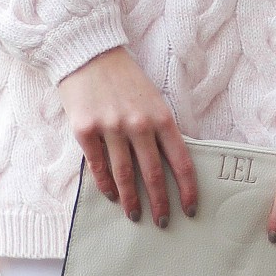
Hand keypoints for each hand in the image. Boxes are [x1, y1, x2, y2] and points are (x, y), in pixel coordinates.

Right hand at [57, 47, 197, 227]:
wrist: (88, 53)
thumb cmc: (124, 79)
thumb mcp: (153, 99)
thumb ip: (161, 130)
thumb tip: (169, 166)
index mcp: (161, 117)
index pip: (181, 161)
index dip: (187, 189)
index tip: (190, 209)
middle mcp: (138, 124)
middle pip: (153, 174)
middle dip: (159, 203)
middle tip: (162, 221)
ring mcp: (110, 128)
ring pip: (124, 175)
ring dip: (131, 200)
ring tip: (135, 215)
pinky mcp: (85, 130)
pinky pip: (98, 166)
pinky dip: (105, 184)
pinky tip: (112, 196)